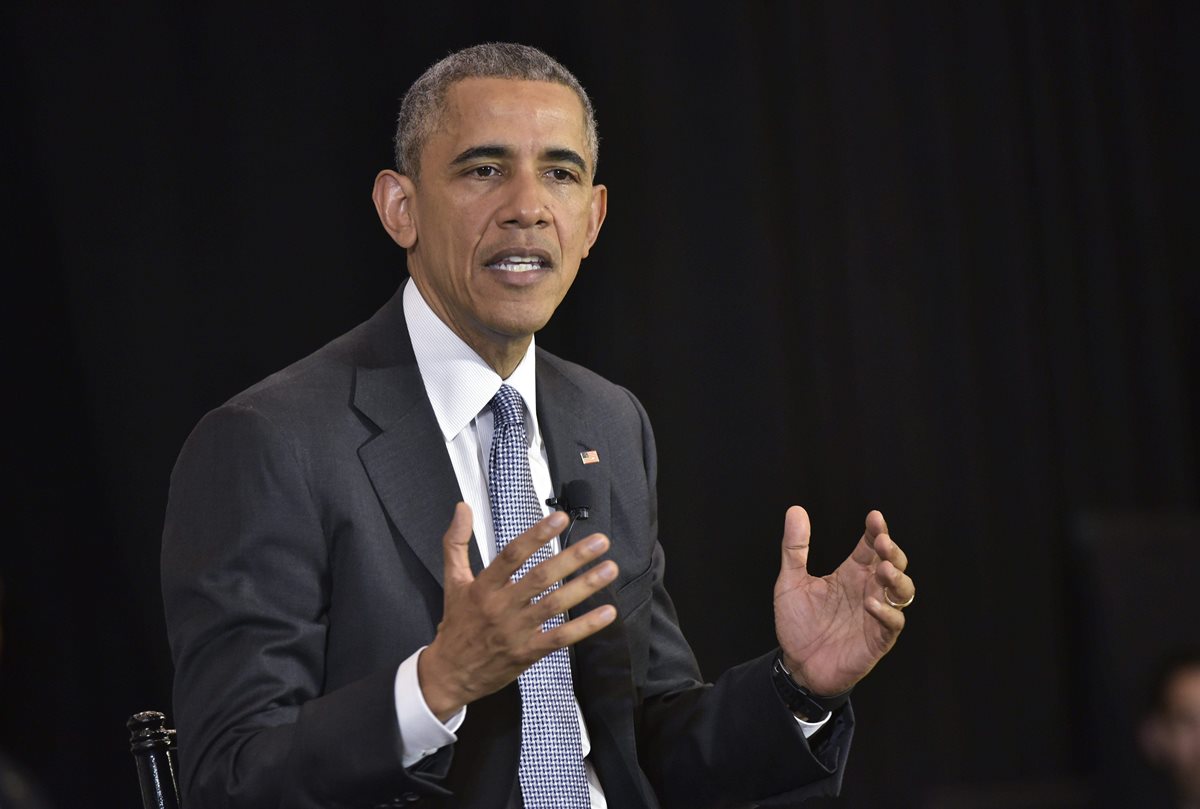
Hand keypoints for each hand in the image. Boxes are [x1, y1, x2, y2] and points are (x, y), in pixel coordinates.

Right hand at [418, 502, 618, 720]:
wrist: (451, 673)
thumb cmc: (457, 624)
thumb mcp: (452, 581)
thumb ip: (456, 542)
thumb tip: (462, 507)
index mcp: (483, 587)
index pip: (512, 555)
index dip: (537, 535)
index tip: (561, 519)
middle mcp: (501, 607)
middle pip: (540, 578)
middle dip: (573, 557)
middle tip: (599, 542)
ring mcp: (516, 631)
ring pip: (555, 605)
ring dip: (585, 586)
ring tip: (609, 569)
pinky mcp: (528, 652)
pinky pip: (561, 638)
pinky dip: (585, 626)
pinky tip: (607, 613)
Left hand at [773, 507, 913, 696]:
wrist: (797, 666)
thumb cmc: (798, 624)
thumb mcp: (791, 582)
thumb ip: (794, 548)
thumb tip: (795, 509)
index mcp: (851, 574)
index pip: (870, 546)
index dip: (876, 531)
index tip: (874, 517)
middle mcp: (868, 590)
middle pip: (894, 564)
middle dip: (892, 551)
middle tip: (882, 542)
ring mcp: (876, 615)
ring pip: (903, 591)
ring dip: (897, 578)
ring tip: (883, 570)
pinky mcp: (878, 639)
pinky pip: (893, 623)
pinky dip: (886, 612)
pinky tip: (871, 603)